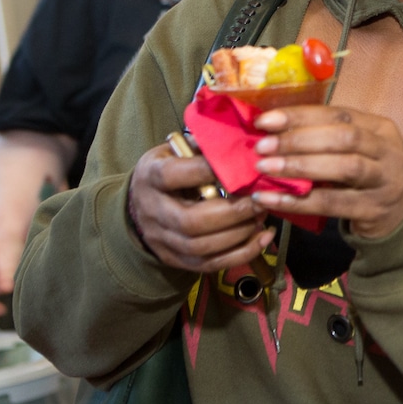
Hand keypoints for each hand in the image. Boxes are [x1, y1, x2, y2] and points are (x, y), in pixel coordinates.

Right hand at [127, 144, 272, 272]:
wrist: (140, 207)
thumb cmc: (166, 172)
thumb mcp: (173, 151)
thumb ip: (201, 146)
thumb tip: (236, 138)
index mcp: (151, 177)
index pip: (173, 176)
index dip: (206, 171)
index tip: (239, 167)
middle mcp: (154, 212)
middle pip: (191, 221)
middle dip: (232, 213)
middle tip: (260, 200)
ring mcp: (164, 240)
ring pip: (202, 247)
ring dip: (239, 234)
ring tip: (261, 217)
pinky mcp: (178, 260)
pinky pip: (211, 265)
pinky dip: (242, 254)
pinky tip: (262, 238)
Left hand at [248, 105, 402, 238]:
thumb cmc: (371, 175)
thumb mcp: (361, 149)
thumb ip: (328, 138)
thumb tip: (274, 131)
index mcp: (380, 128)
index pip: (338, 115)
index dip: (300, 116)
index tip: (265, 121)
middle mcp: (387, 151)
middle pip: (343, 138)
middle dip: (299, 140)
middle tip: (263, 147)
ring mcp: (384, 181)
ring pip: (344, 168)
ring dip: (300, 166)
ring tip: (265, 169)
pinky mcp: (374, 210)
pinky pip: (333, 204)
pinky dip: (299, 201)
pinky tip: (272, 199)